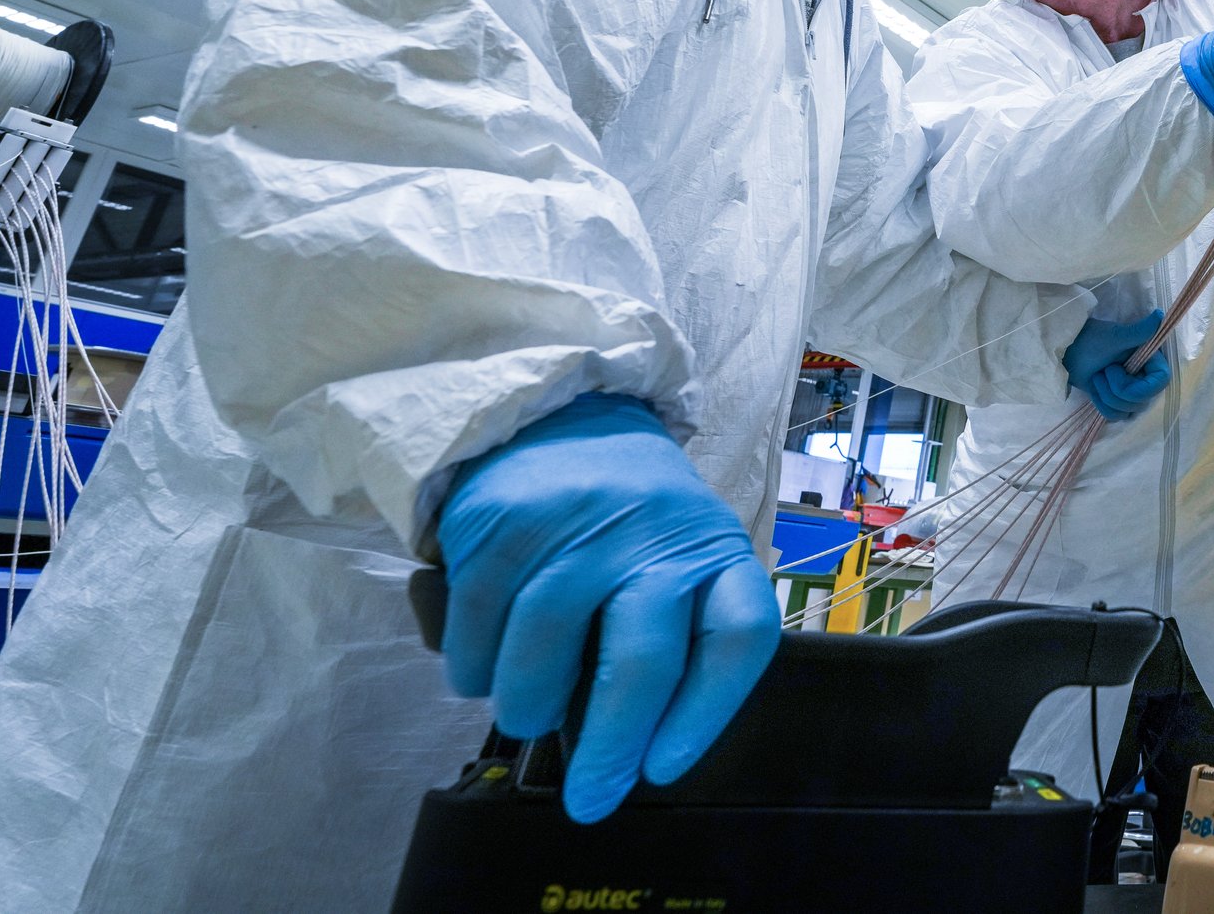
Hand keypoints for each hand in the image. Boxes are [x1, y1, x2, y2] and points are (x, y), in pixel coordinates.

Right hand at [436, 393, 779, 822]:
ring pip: (547, 653)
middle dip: (613, 745)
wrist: (555, 413)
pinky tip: (483, 674)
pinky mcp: (501, 522)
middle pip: (644, 657)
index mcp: (711, 548)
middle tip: (589, 799)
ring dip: (529, 707)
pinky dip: (475, 670)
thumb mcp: (671, 557)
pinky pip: (481, 630)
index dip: (705, 713)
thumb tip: (620, 750)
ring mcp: (574, 525)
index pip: (738, 634)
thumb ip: (665, 635)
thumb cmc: (625, 518)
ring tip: (527, 715)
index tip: (662, 768)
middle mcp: (652, 533)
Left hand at [1064, 310, 1169, 420]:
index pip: (1161, 382)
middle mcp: (1144, 378)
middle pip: (1141, 401)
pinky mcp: (1117, 402)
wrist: (1067, 353)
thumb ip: (1138, 331)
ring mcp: (1131, 392)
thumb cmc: (1090, 340)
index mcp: (1149, 359)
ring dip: (1107, 396)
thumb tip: (1160, 315)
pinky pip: (1115, 416)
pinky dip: (1101, 404)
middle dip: (1116, 390)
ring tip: (1098, 377)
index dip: (1141, 386)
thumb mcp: (1114, 337)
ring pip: (1127, 410)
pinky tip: (1095, 388)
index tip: (1118, 370)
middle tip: (1105, 369)